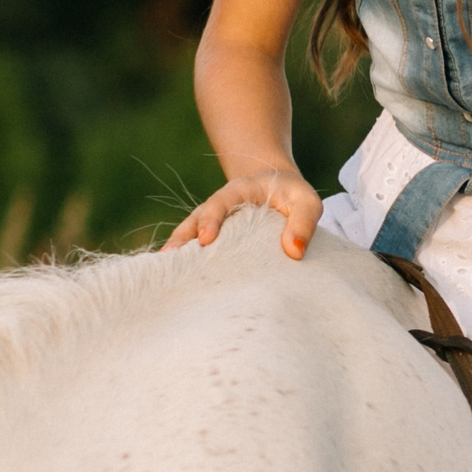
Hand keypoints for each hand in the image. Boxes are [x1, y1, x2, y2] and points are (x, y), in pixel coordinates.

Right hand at [161, 169, 321, 260]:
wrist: (280, 188)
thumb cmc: (294, 196)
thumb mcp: (307, 201)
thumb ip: (304, 222)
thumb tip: (294, 252)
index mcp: (240, 191)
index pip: (220, 202)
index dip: (211, 219)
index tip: (205, 240)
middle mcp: (220, 206)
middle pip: (195, 220)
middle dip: (183, 239)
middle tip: (171, 260)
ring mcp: (214, 224)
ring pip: (189, 235)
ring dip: (178, 252)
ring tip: (165, 275)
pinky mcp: (215, 240)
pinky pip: (196, 249)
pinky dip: (186, 262)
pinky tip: (177, 282)